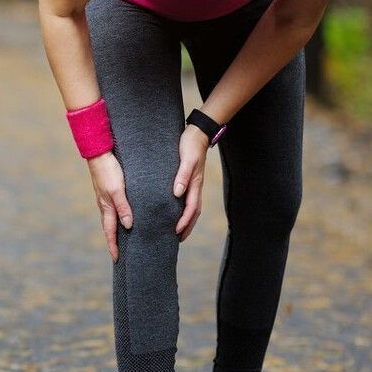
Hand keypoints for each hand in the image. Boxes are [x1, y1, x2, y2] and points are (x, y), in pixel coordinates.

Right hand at [86, 151, 133, 261]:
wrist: (100, 151)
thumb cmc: (109, 170)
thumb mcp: (117, 190)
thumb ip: (123, 207)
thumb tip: (129, 226)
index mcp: (106, 207)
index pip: (110, 232)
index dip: (113, 247)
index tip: (117, 260)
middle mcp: (106, 205)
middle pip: (111, 228)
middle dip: (115, 242)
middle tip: (123, 255)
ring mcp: (107, 198)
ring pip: (114, 218)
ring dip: (119, 230)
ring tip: (127, 239)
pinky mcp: (110, 190)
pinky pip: (116, 208)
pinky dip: (121, 217)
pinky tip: (128, 216)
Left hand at [173, 124, 209, 241]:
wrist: (197, 132)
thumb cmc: (191, 144)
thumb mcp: (187, 159)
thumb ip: (182, 175)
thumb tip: (177, 193)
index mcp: (195, 184)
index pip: (191, 209)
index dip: (184, 221)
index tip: (176, 232)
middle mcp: (195, 186)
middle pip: (193, 212)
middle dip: (187, 227)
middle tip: (177, 239)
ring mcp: (194, 183)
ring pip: (191, 207)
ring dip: (186, 220)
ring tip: (177, 231)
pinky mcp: (189, 179)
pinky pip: (188, 198)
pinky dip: (183, 208)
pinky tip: (174, 210)